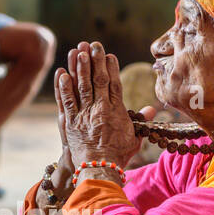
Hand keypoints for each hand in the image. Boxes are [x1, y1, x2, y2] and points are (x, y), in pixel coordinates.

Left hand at [55, 40, 139, 168]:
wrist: (99, 170)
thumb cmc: (118, 156)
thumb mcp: (134, 138)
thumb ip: (140, 121)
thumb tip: (152, 109)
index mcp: (116, 112)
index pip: (114, 84)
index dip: (111, 68)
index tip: (108, 54)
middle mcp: (100, 110)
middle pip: (97, 80)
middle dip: (94, 60)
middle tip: (91, 44)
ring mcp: (84, 115)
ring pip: (81, 87)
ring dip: (79, 67)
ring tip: (77, 51)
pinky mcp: (70, 122)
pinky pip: (66, 101)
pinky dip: (63, 87)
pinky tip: (62, 73)